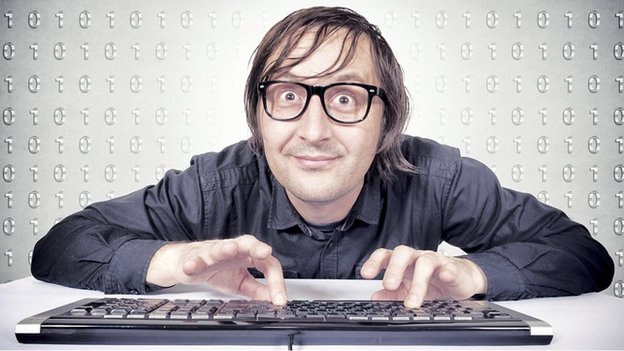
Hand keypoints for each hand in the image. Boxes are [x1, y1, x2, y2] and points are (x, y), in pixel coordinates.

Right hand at [146, 235, 286, 304]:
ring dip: (225, 248)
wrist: (186, 263)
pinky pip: (192, 260)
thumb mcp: (241, 282)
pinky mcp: (193, 258)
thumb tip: (274, 299)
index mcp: (247, 254)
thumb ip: (258, 289)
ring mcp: (211, 252)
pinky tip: (191, 266)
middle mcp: (232, 249)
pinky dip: (192, 263)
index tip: (279, 300)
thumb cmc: (216, 270)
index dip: (276, 282)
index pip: (267, 264)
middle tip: (265, 252)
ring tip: (231, 249)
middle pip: (247, 244)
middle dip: (256, 247)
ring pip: (219, 248)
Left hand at [360, 246, 486, 307]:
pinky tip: (444, 277)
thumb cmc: (433, 281)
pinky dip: (447, 272)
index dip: (374, 262)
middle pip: (403, 253)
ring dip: (418, 283)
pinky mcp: (453, 268)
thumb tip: (374, 297)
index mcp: (404, 262)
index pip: (386, 255)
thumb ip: (392, 293)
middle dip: (394, 268)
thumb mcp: (409, 288)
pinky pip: (450, 267)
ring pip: (425, 263)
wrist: (461, 279)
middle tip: (388, 285)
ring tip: (412, 302)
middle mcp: (417, 258)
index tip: (366, 274)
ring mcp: (436, 261)